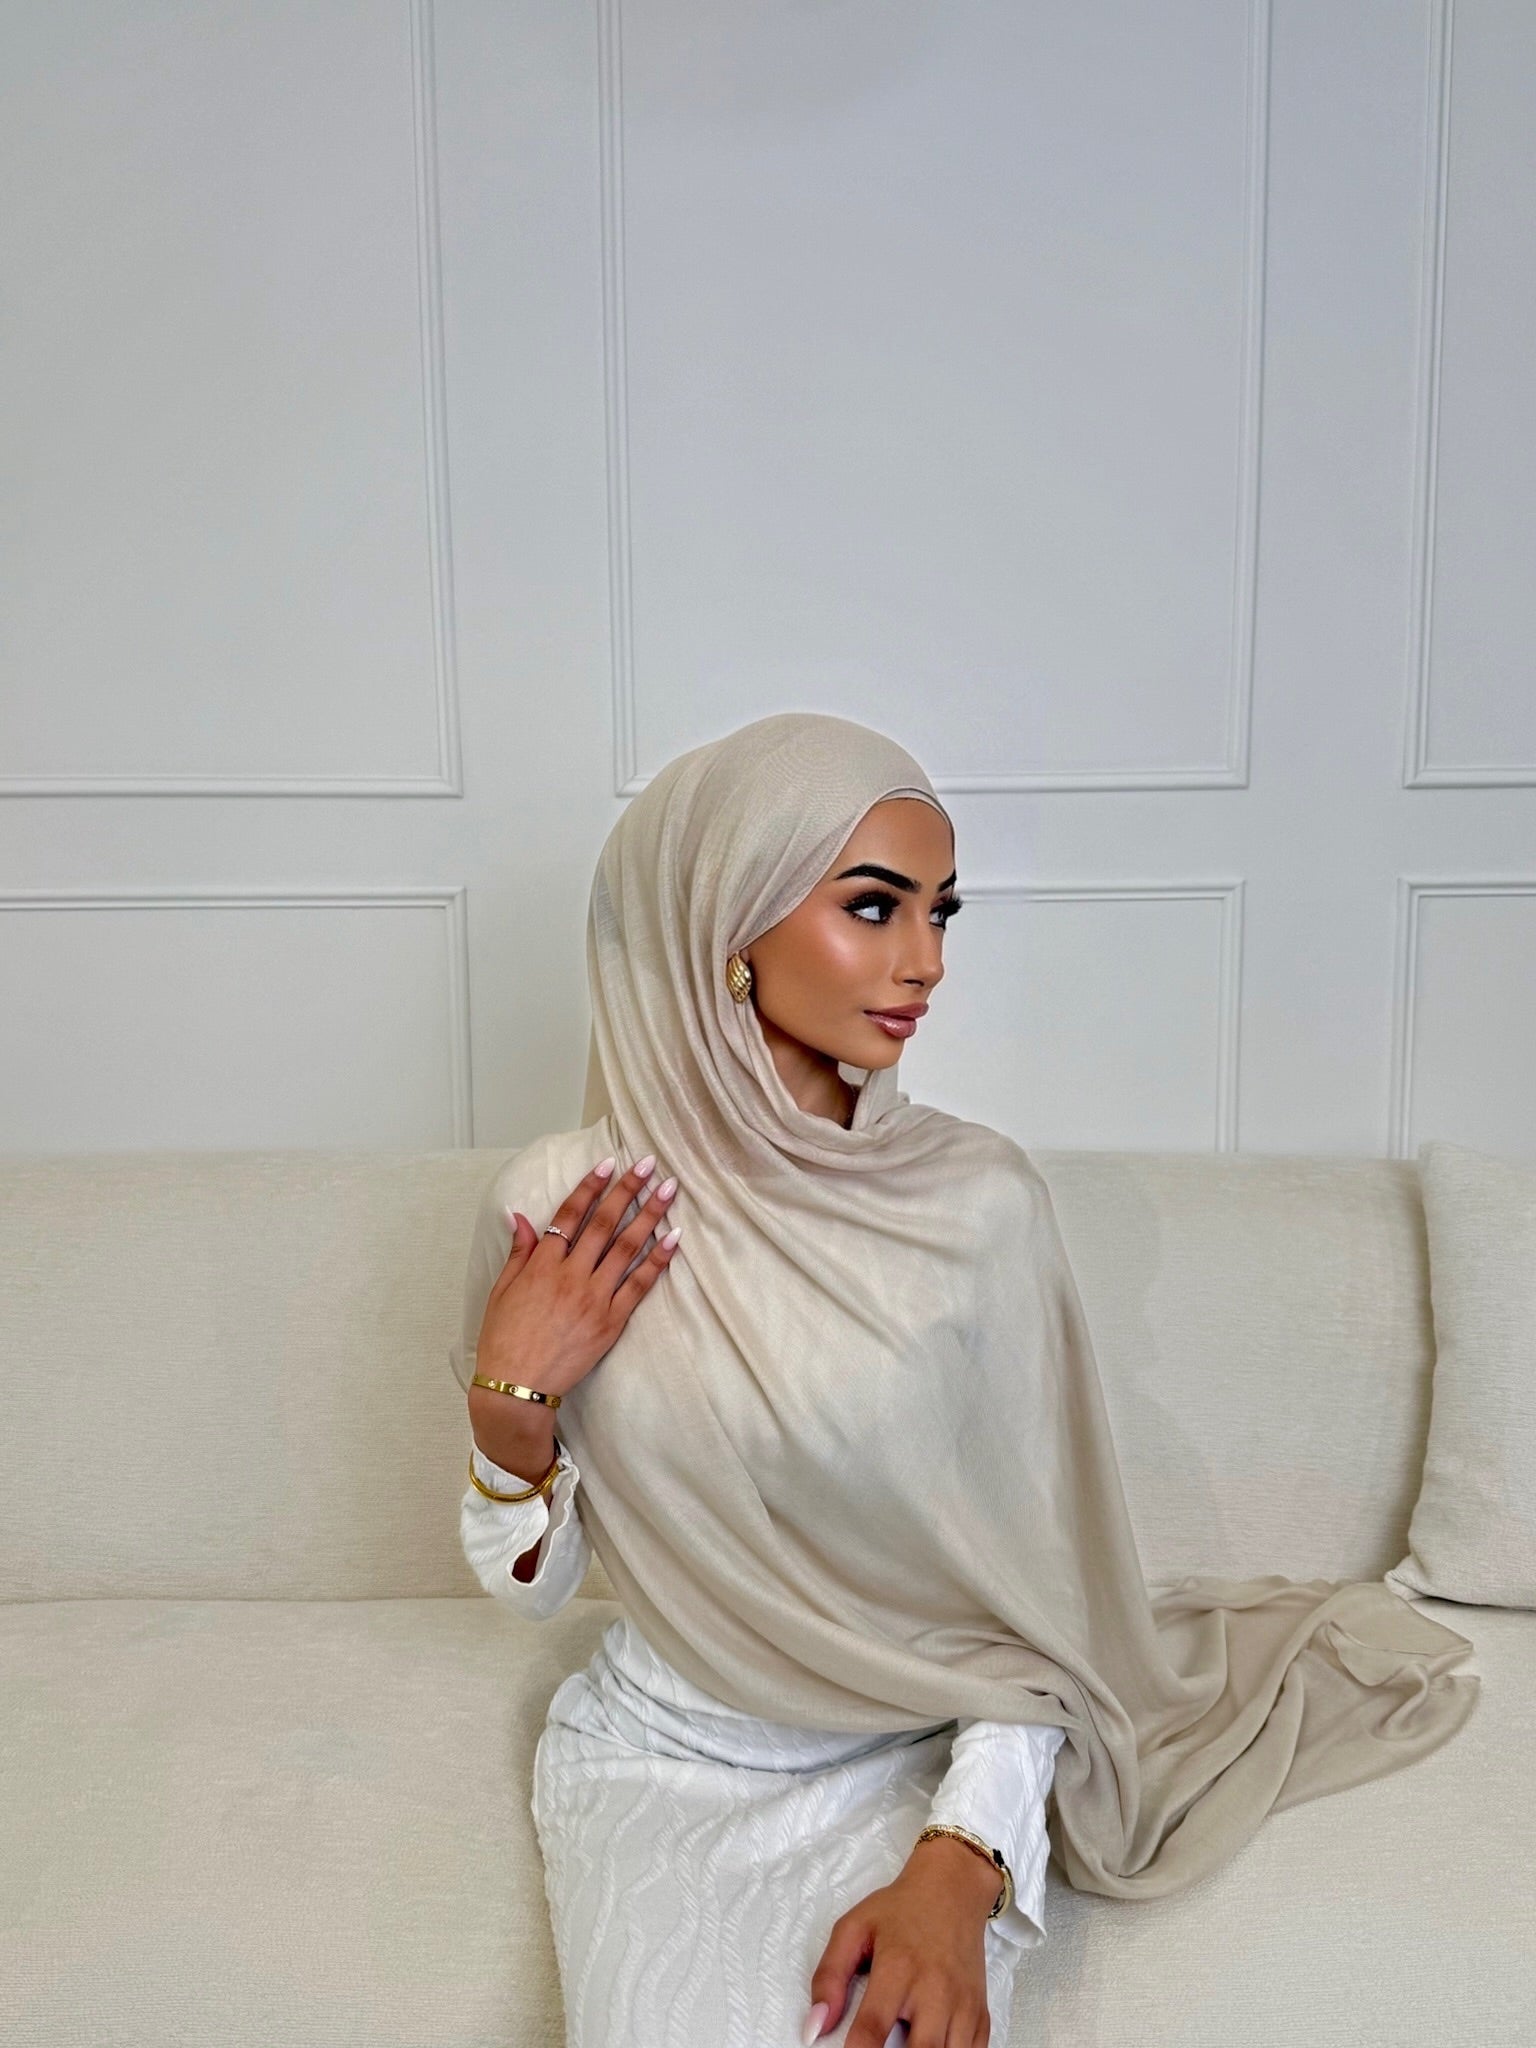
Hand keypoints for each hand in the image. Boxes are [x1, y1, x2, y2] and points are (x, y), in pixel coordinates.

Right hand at [467, 1155, 680, 1434]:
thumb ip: (519, 1252)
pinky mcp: (611, 1322)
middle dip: (628, 1190)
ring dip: (650, 1215)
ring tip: (669, 1189)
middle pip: (604, 1223)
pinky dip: (657, 1260)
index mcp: (542, 1264)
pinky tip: (673, 1238)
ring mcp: (594, 1298)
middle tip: (648, 1163)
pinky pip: (639, 1285)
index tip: (609, 1162)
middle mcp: (570, 1275)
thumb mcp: (502, 1290)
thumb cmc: (503, 1339)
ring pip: (626, 1248)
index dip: (590, 1186)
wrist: (516, 1388)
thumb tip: (520, 1216)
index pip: (570, 1214)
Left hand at [806, 1837, 999, 2046]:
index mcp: (898, 1968)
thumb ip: (828, 1977)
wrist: (952, 1890)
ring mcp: (963, 2005)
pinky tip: (930, 2046)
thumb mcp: (854, 1928)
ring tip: (903, 2047)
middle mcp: (935, 1990)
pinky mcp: (981, 2016)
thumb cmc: (900, 1910)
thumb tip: (814, 2029)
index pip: (872, 2028)